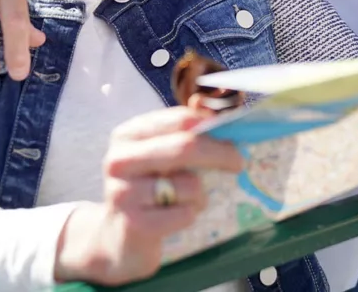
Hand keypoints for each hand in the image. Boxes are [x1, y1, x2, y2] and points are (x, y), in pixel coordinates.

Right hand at [54, 107, 243, 284]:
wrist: (119, 238)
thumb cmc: (148, 190)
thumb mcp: (159, 157)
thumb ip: (184, 136)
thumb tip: (222, 118)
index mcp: (127, 135)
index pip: (178, 120)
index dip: (211, 127)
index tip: (234, 137)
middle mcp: (119, 160)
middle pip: (184, 148)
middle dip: (220, 154)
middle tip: (239, 163)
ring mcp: (123, 192)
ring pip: (189, 185)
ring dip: (199, 196)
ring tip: (185, 202)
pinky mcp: (133, 223)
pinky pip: (184, 214)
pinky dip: (190, 215)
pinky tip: (175, 217)